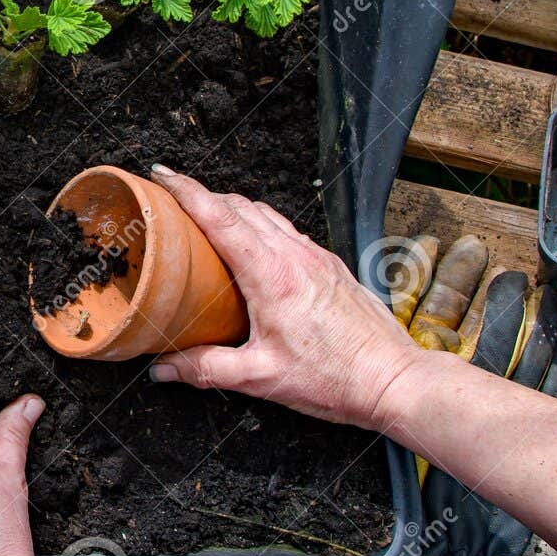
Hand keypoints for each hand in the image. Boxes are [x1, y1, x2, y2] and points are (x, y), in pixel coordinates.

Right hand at [146, 165, 421, 431]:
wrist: (395, 380)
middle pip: (240, 206)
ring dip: (233, 208)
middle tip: (172, 201)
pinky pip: (287, 230)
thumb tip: (164, 370)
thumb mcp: (261, 378)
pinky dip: (260, 225)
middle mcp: (295, 256)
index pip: (220, 216)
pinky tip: (252, 248)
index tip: (161, 175)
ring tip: (206, 221)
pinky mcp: (331, 266)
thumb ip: (207, 369)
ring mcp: (316, 257)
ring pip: (266, 214)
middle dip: (202, 196)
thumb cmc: (337, 379)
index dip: (186, 191)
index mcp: (272, 275)